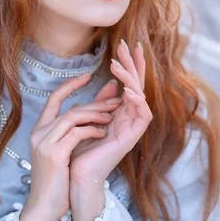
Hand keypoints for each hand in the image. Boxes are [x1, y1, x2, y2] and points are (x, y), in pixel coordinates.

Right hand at [25, 73, 121, 220]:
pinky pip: (76, 133)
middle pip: (69, 107)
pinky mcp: (54, 154)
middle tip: (115, 101)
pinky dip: (92, 130)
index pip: (54, 99)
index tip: (87, 76)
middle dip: (94, 103)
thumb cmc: (57, 182)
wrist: (44, 208)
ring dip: (96, 115)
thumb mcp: (65, 152)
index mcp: (39, 131)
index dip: (70, 85)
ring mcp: (44, 143)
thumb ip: (76, 130)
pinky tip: (103, 133)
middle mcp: (39, 133)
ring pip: (73, 116)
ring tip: (112, 117)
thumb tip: (92, 113)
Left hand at [69, 40, 152, 186]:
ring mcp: (132, 127)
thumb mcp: (89, 118)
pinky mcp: (132, 138)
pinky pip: (142, 115)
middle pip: (137, 84)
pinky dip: (136, 100)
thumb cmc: (81, 149)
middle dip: (133, 64)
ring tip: (118, 65)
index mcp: (121, 112)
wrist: (76, 175)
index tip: (124, 44)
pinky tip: (127, 89)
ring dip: (131, 78)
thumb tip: (109, 83)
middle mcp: (129, 117)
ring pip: (140, 95)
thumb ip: (100, 102)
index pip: (129, 82)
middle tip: (128, 45)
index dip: (129, 63)